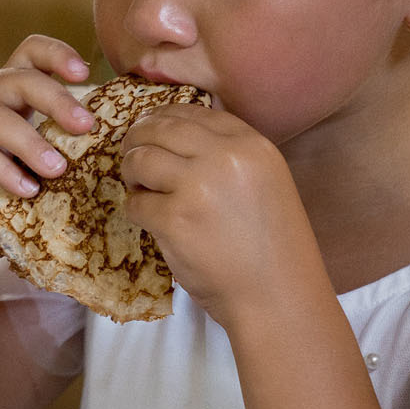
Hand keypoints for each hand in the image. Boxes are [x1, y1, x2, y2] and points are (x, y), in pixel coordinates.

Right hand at [0, 36, 93, 248]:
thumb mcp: (24, 156)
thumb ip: (50, 139)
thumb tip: (103, 141)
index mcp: (2, 87)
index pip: (29, 52)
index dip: (57, 54)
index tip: (84, 73)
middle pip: (18, 80)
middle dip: (56, 100)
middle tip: (85, 126)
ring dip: (31, 142)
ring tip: (57, 168)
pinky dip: (4, 171)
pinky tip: (27, 189)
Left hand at [118, 102, 323, 320]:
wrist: (278, 297)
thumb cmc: (272, 246)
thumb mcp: (265, 182)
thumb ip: (230, 156)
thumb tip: (177, 135)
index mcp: (250, 144)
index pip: (192, 112)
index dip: (164, 117)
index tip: (150, 129)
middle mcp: (224, 157)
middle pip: (160, 128)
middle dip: (137, 139)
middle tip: (131, 155)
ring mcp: (197, 187)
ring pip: (141, 159)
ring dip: (131, 172)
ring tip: (139, 188)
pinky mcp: (174, 221)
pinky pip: (136, 203)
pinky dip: (136, 210)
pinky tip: (150, 220)